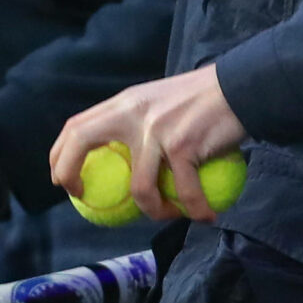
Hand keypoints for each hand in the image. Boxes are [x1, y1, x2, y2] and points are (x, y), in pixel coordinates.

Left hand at [51, 65, 245, 222]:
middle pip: (81, 138)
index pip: (77, 125)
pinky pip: (185, 192)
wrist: (241, 87)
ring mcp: (157, 129)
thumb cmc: (204, 100)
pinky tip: (205, 216)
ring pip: (141, 188)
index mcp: (125, 103)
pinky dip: (196, 209)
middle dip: (69, 173)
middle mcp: (133, 113)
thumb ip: (138, 123)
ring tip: (169, 215)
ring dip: (153, 212)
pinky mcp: (183, 145)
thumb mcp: (160, 103)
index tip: (64, 181)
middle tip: (84, 201)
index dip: (61, 155)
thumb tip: (124, 161)